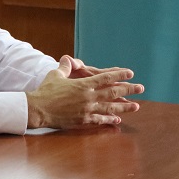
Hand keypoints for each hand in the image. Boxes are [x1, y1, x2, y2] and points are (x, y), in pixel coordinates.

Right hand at [26, 55, 142, 128]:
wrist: (38, 109)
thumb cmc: (45, 91)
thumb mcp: (55, 75)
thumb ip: (65, 67)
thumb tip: (68, 58)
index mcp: (83, 84)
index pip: (106, 78)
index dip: (119, 75)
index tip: (130, 73)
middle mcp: (88, 97)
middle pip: (113, 93)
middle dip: (128, 90)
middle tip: (141, 88)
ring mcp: (87, 109)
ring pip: (110, 108)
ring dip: (125, 107)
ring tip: (136, 106)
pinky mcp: (82, 120)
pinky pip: (100, 120)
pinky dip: (109, 120)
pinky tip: (117, 120)